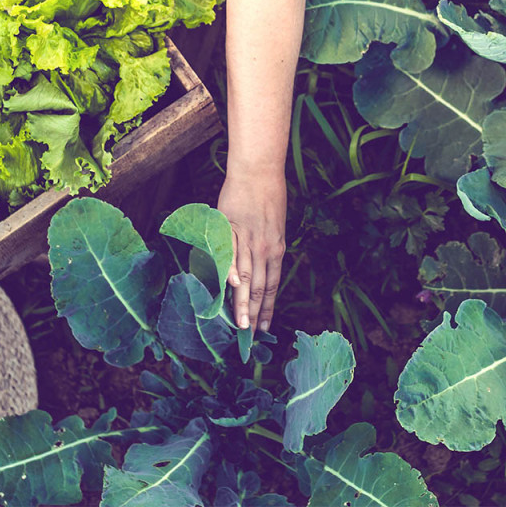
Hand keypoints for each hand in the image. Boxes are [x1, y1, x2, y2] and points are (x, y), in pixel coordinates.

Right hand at [217, 169, 286, 333]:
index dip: (269, 307)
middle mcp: (264, 247)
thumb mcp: (275, 225)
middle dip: (255, 313)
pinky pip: (228, 253)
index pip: (273, 284)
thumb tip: (261, 269)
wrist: (258, 171)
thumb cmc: (268, 196)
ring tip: (239, 324)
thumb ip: (268, 248)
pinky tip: (229, 288)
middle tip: (250, 336)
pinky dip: (229, 270)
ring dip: (242, 302)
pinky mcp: (231, 228)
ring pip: (245, 276)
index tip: (265, 327)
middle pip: (259, 286)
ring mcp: (248, 238)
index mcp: (277, 248)